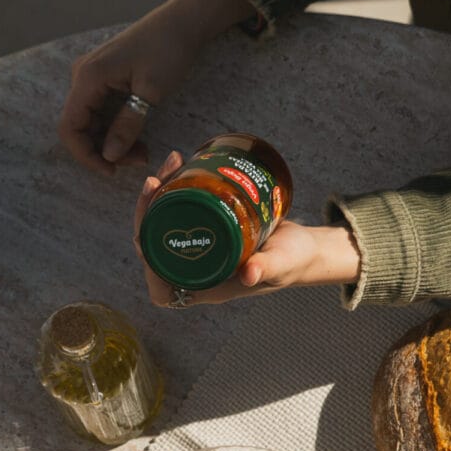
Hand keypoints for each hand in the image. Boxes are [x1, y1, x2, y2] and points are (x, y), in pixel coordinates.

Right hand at [58, 0, 256, 174]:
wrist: (182, 22)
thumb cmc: (168, 50)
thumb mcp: (151, 92)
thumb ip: (127, 125)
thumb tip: (109, 156)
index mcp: (88, 77)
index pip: (70, 128)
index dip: (85, 155)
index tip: (112, 171)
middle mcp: (83, 76)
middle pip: (80, 128)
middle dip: (104, 151)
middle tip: (139, 160)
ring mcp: (93, 77)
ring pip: (92, 123)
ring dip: (113, 144)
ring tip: (143, 152)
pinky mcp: (105, 79)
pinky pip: (102, 113)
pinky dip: (117, 131)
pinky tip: (138, 139)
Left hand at [134, 153, 361, 306]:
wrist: (306, 246)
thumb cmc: (294, 262)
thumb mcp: (282, 264)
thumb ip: (268, 267)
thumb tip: (249, 274)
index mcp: (205, 288)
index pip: (162, 287)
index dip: (147, 266)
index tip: (144, 236)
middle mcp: (196, 271)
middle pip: (154, 247)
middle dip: (146, 213)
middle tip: (154, 180)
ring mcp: (200, 248)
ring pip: (164, 223)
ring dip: (158, 194)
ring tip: (171, 162)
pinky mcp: (207, 227)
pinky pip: (180, 209)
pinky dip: (175, 187)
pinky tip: (180, 164)